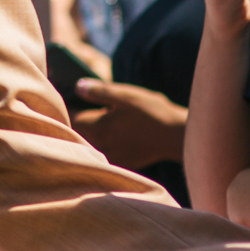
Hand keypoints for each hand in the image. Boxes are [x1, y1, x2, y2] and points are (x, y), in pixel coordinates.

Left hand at [72, 79, 187, 169]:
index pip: (72, 117)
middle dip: (80, 121)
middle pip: (79, 132)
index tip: (74, 100)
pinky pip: (104, 154)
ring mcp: (111, 156)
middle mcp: (100, 144)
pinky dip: (103, 145)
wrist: (177, 136)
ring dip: (90, 134)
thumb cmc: (152, 111)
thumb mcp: (126, 95)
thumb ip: (99, 91)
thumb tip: (77, 86)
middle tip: (89, 110)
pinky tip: (114, 136)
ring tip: (103, 122)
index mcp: (97, 126)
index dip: (71, 107)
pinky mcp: (122, 163)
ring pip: (90, 144)